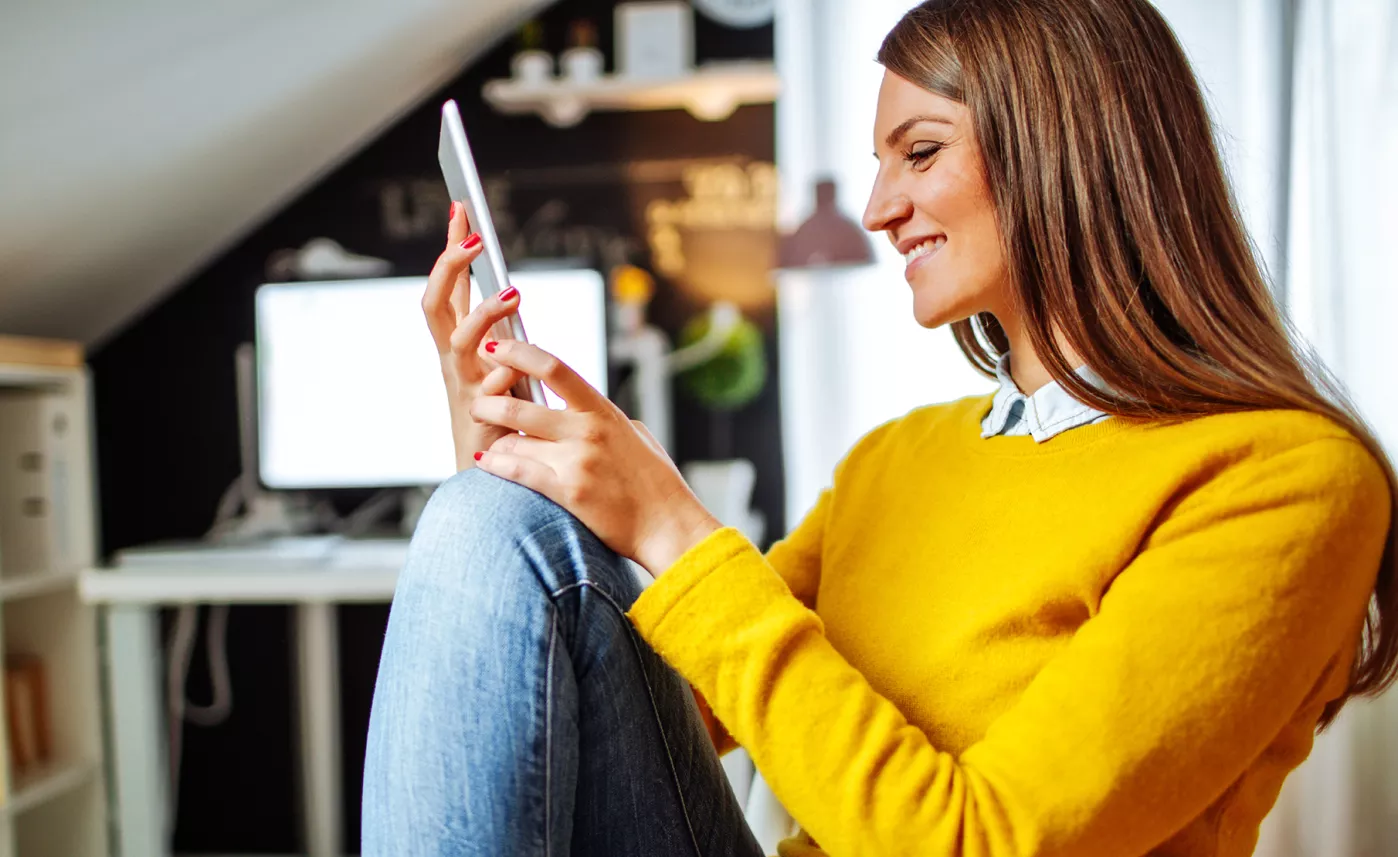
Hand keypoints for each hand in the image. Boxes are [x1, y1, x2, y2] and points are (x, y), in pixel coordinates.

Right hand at [424, 203, 530, 470]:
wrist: (494, 473)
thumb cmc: (500, 411)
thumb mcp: (496, 359)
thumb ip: (496, 325)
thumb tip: (503, 280)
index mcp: (456, 343)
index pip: (447, 286)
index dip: (451, 248)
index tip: (462, 207)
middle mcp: (453, 360)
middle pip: (436, 305)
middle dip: (450, 268)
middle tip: (476, 242)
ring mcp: (466, 386)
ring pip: (462, 340)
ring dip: (485, 313)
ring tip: (515, 293)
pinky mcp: (483, 414)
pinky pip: (492, 386)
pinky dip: (505, 372)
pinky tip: (519, 362)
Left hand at [468, 339, 721, 577]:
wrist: (668, 525)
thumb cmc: (656, 483)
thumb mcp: (634, 436)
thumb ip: (604, 419)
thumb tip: (582, 408)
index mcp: (603, 411)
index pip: (553, 368)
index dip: (517, 352)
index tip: (495, 346)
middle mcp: (587, 430)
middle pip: (519, 404)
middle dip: (488, 403)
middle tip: (477, 405)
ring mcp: (577, 461)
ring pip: (513, 441)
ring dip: (495, 443)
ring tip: (489, 445)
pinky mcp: (568, 492)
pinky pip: (518, 472)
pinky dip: (495, 466)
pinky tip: (484, 463)